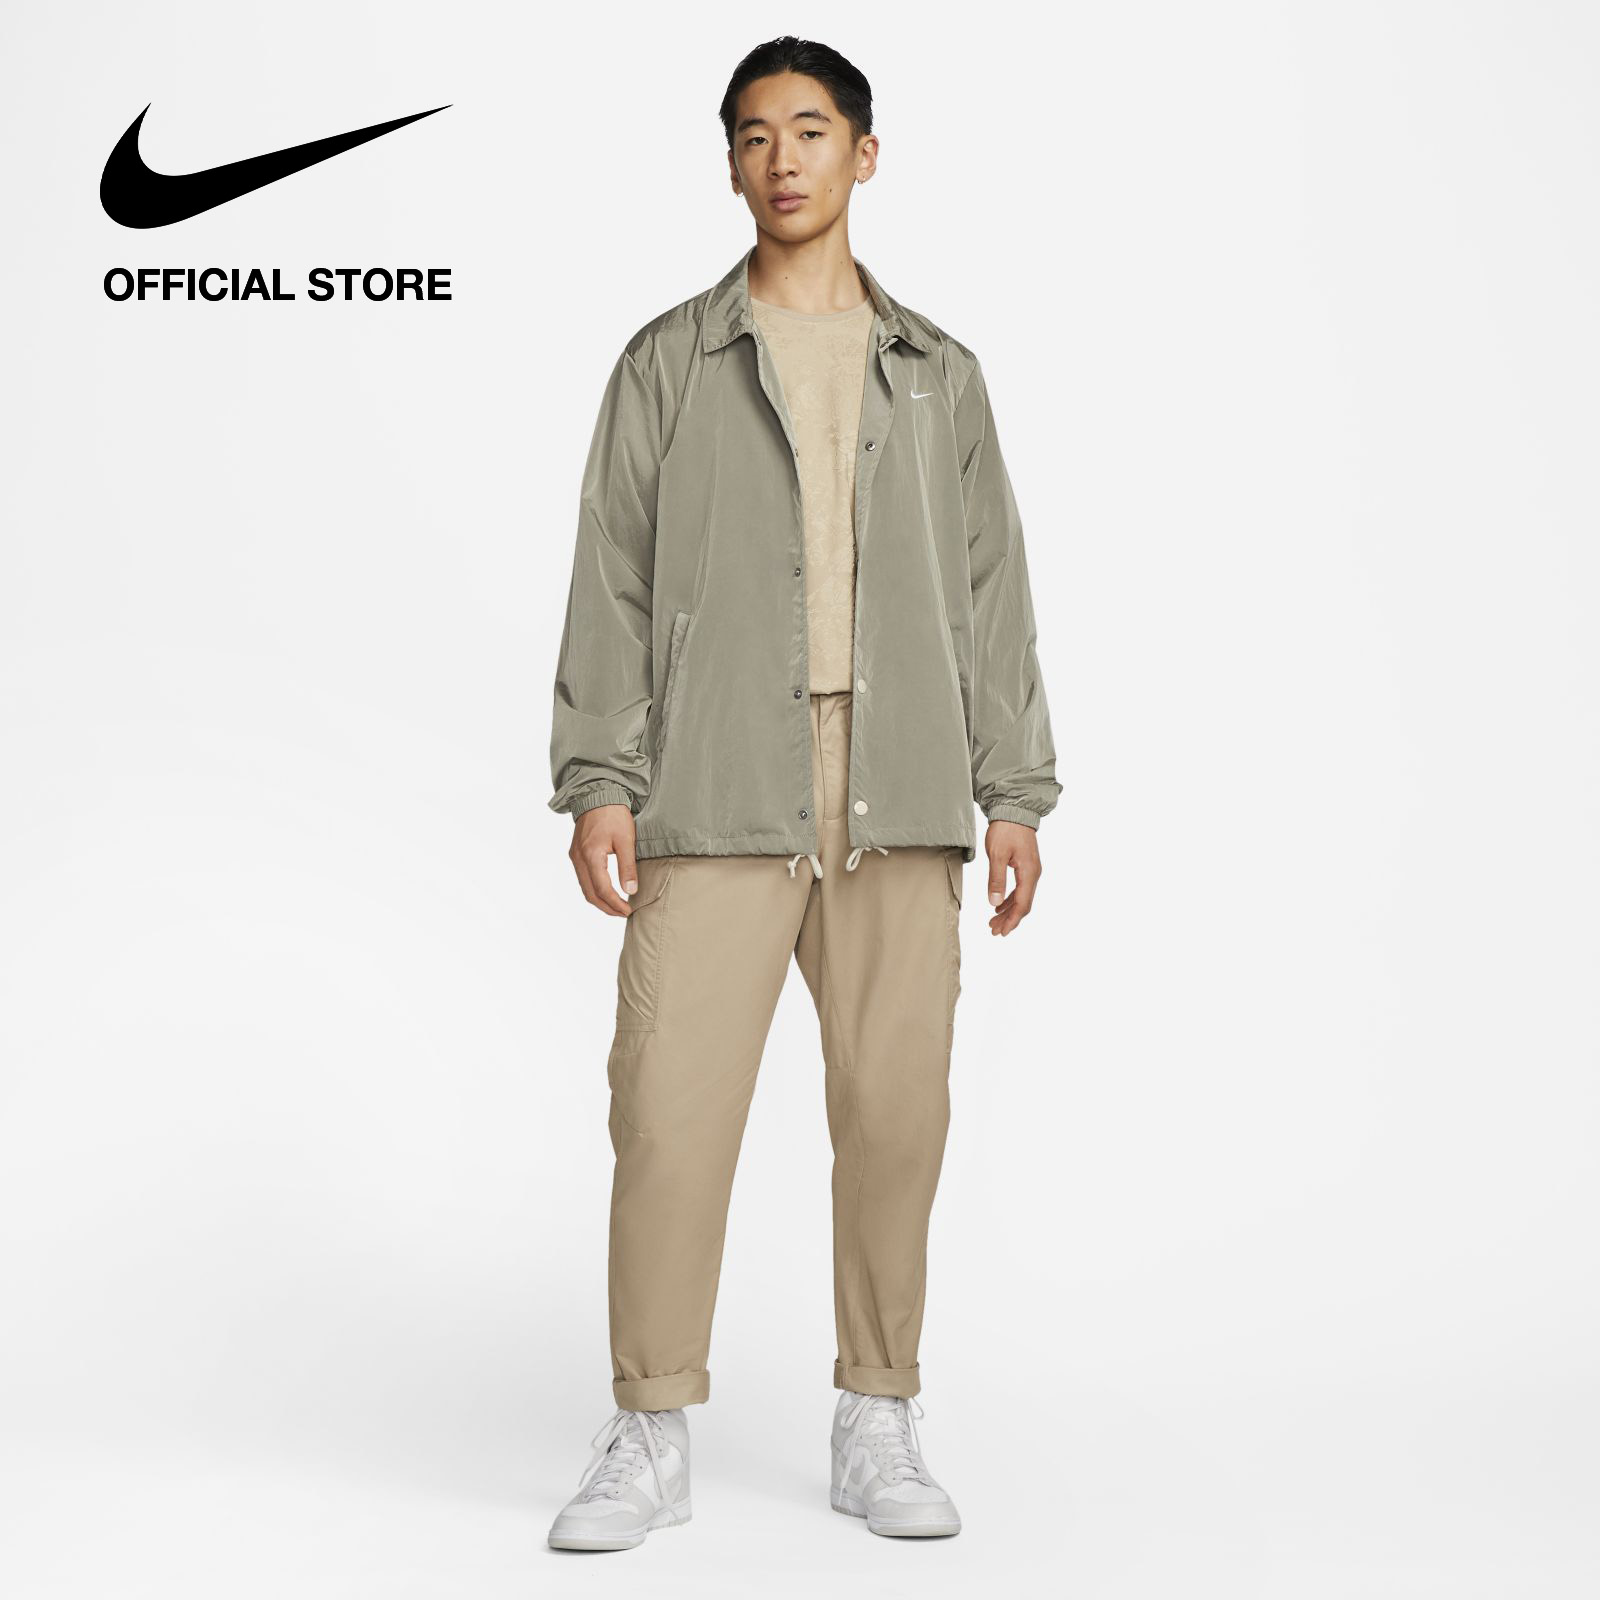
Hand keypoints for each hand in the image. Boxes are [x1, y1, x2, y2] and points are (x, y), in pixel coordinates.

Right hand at [570, 804, 638, 916]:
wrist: (598, 795)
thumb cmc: (613, 815)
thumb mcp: (626, 840)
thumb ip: (627, 867)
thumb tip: (631, 891)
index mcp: (591, 856)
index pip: (602, 889)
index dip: (615, 904)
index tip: (629, 910)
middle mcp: (578, 859)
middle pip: (590, 894)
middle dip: (607, 907)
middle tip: (624, 913)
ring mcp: (575, 856)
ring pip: (585, 888)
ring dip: (600, 900)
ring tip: (617, 906)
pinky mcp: (576, 854)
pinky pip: (583, 879)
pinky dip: (594, 889)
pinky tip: (607, 892)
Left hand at [984, 820, 1040, 935]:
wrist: (1014, 810)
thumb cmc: (1005, 830)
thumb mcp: (997, 855)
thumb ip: (996, 879)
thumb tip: (995, 903)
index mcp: (1028, 873)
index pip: (1022, 904)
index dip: (1011, 920)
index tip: (1001, 932)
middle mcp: (1033, 874)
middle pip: (1023, 904)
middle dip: (1009, 919)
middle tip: (993, 930)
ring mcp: (1031, 870)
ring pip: (1022, 897)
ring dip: (1008, 910)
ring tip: (993, 920)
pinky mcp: (1026, 866)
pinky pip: (1020, 889)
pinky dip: (1010, 899)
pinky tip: (999, 904)